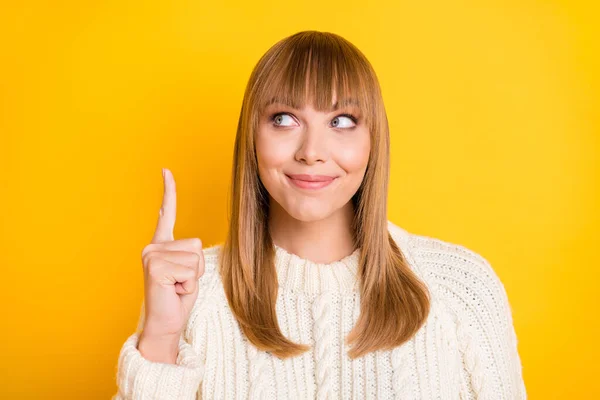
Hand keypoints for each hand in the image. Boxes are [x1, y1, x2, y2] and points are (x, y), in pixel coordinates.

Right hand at [139, 168, 204, 343]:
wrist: (166, 323)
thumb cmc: (177, 297)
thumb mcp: (187, 270)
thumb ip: (185, 252)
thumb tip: (175, 228)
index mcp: (161, 245)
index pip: (167, 213)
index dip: (168, 191)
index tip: (165, 170)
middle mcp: (153, 247)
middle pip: (196, 244)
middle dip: (196, 267)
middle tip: (180, 283)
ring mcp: (151, 256)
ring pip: (195, 257)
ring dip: (193, 277)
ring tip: (177, 287)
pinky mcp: (155, 268)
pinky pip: (190, 270)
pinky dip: (188, 284)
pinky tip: (173, 291)